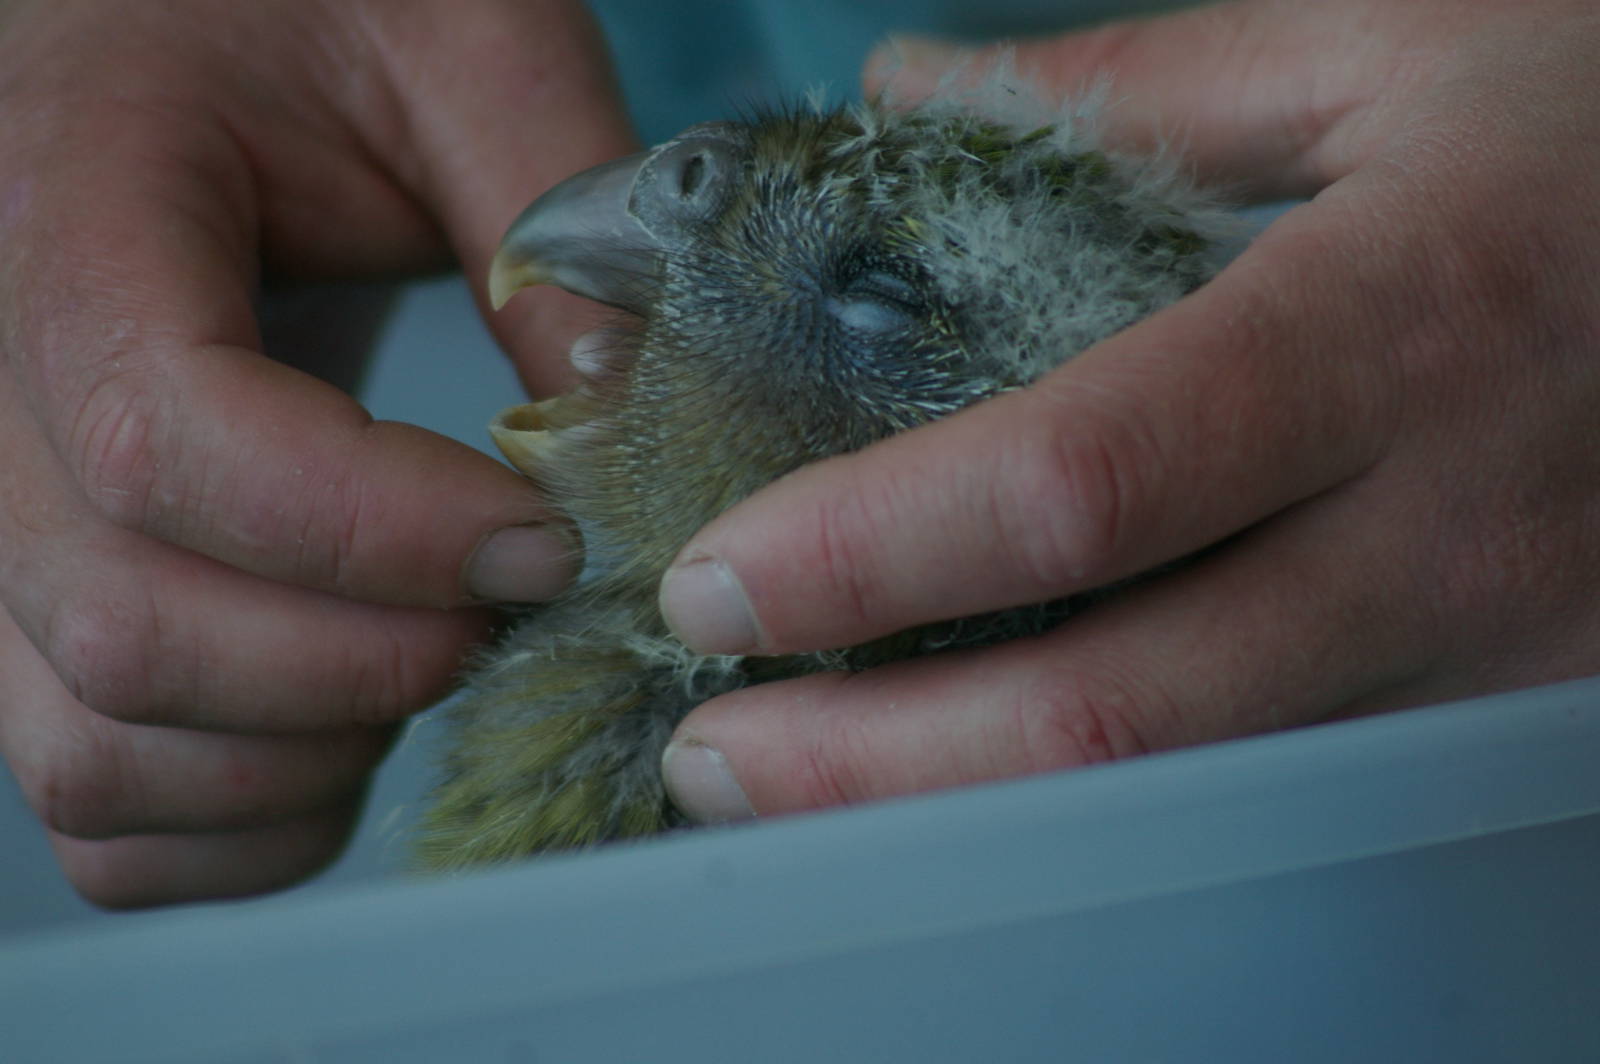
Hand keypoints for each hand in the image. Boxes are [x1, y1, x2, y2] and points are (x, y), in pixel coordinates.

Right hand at [0, 0, 631, 905]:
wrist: (182, 23)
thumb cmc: (316, 4)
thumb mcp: (462, 51)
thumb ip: (558, 233)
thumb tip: (628, 449)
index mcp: (69, 205)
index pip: (173, 440)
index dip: (383, 533)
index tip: (541, 537)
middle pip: (125, 624)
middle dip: (368, 663)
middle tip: (513, 604)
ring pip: (83, 741)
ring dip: (300, 756)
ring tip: (434, 658)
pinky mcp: (20, 586)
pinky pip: (78, 786)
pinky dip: (224, 820)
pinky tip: (346, 739)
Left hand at [657, 0, 1599, 821]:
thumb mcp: (1394, 49)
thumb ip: (1130, 92)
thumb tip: (911, 93)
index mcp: (1393, 328)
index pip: (1087, 484)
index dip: (879, 552)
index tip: (722, 578)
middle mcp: (1444, 533)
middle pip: (1115, 712)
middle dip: (878, 763)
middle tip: (716, 750)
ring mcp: (1487, 651)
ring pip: (1188, 788)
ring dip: (967, 802)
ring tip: (808, 773)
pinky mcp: (1505, 705)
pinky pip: (1269, 777)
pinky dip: (1101, 789)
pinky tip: (991, 753)